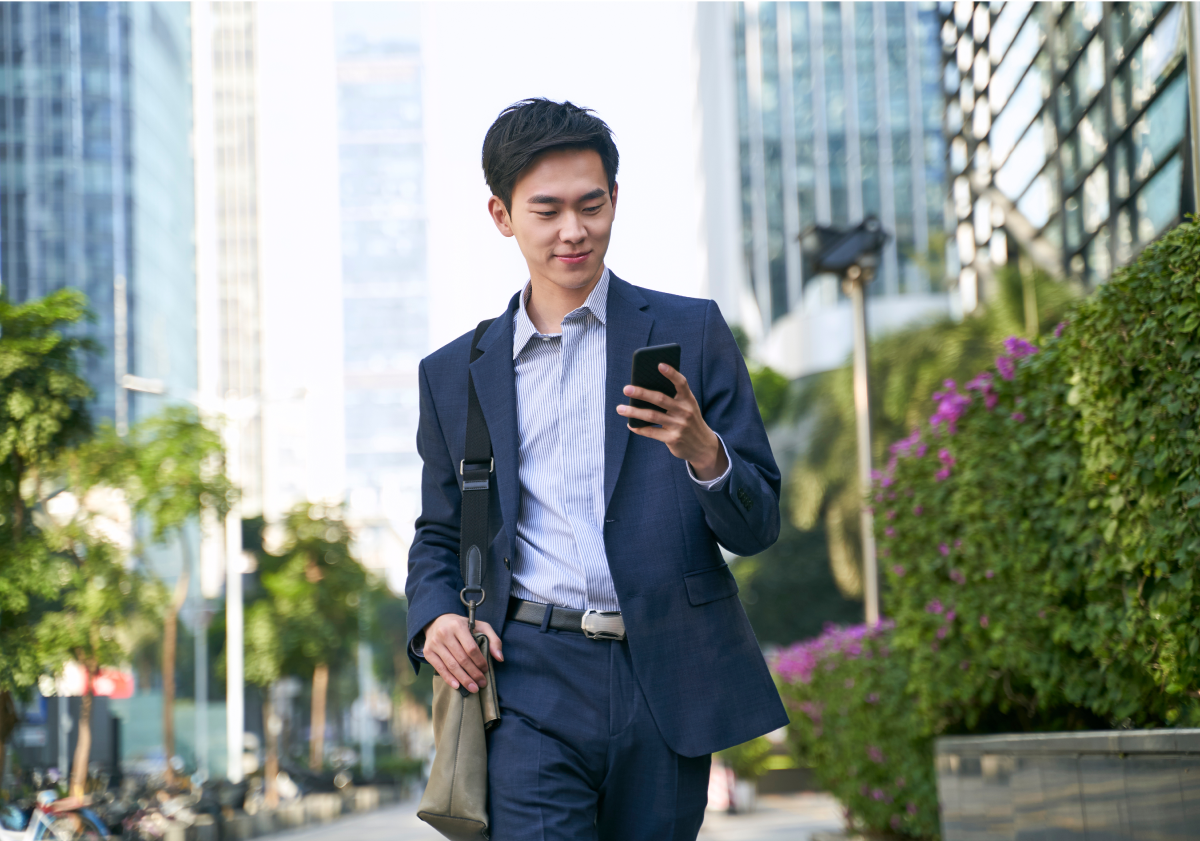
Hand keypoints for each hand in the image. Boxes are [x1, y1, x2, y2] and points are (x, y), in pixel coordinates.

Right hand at [422, 614, 502, 692]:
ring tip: (473, 688)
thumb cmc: (462, 626)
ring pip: (451, 665)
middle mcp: (444, 633)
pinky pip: (439, 668)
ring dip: (463, 679)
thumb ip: (493, 639)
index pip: (471, 648)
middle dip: (473, 674)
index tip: (486, 670)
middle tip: (482, 684)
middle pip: (461, 659)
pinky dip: (449, 679)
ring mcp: (434, 643)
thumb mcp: (480, 626)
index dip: (479, 661)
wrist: (437, 621)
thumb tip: (500, 658)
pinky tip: (457, 686)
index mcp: (458, 625)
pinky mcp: (428, 652)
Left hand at [617, 364, 729, 480]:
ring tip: (620, 408)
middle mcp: (685, 411)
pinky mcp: (673, 439)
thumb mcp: (687, 407)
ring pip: (652, 416)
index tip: (659, 364)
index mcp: (689, 400)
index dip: (671, 373)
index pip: (681, 383)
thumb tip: (643, 390)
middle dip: (641, 393)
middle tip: (626, 388)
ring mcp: (679, 426)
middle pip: (660, 399)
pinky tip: (630, 424)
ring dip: (634, 411)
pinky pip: (651, 432)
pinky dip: (639, 428)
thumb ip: (672, 398)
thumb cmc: (689, 420)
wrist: (703, 446)